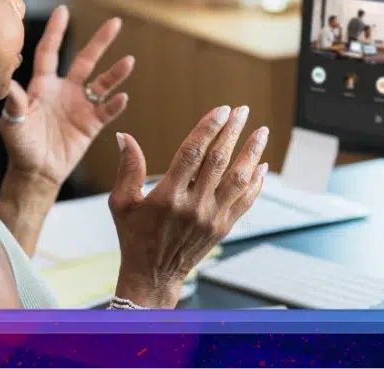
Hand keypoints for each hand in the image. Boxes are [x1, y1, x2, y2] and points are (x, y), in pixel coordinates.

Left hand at [0, 6, 133, 189]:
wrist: (36, 172)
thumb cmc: (20, 146)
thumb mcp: (12, 123)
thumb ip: (14, 102)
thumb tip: (8, 82)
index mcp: (43, 86)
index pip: (50, 52)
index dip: (56, 32)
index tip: (63, 10)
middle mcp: (64, 91)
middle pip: (85, 60)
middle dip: (100, 42)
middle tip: (115, 22)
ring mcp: (80, 106)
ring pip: (102, 83)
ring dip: (115, 73)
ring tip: (129, 61)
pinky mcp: (91, 124)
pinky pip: (106, 110)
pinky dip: (115, 104)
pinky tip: (122, 97)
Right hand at [108, 106, 268, 307]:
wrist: (154, 275)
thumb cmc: (135, 236)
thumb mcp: (122, 203)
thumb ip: (127, 168)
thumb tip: (124, 136)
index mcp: (168, 196)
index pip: (192, 153)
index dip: (208, 128)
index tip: (221, 110)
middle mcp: (193, 206)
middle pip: (218, 161)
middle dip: (232, 132)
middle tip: (242, 111)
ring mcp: (212, 218)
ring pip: (238, 179)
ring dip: (251, 153)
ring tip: (261, 132)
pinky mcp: (223, 228)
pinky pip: (245, 201)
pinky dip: (256, 182)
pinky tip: (261, 165)